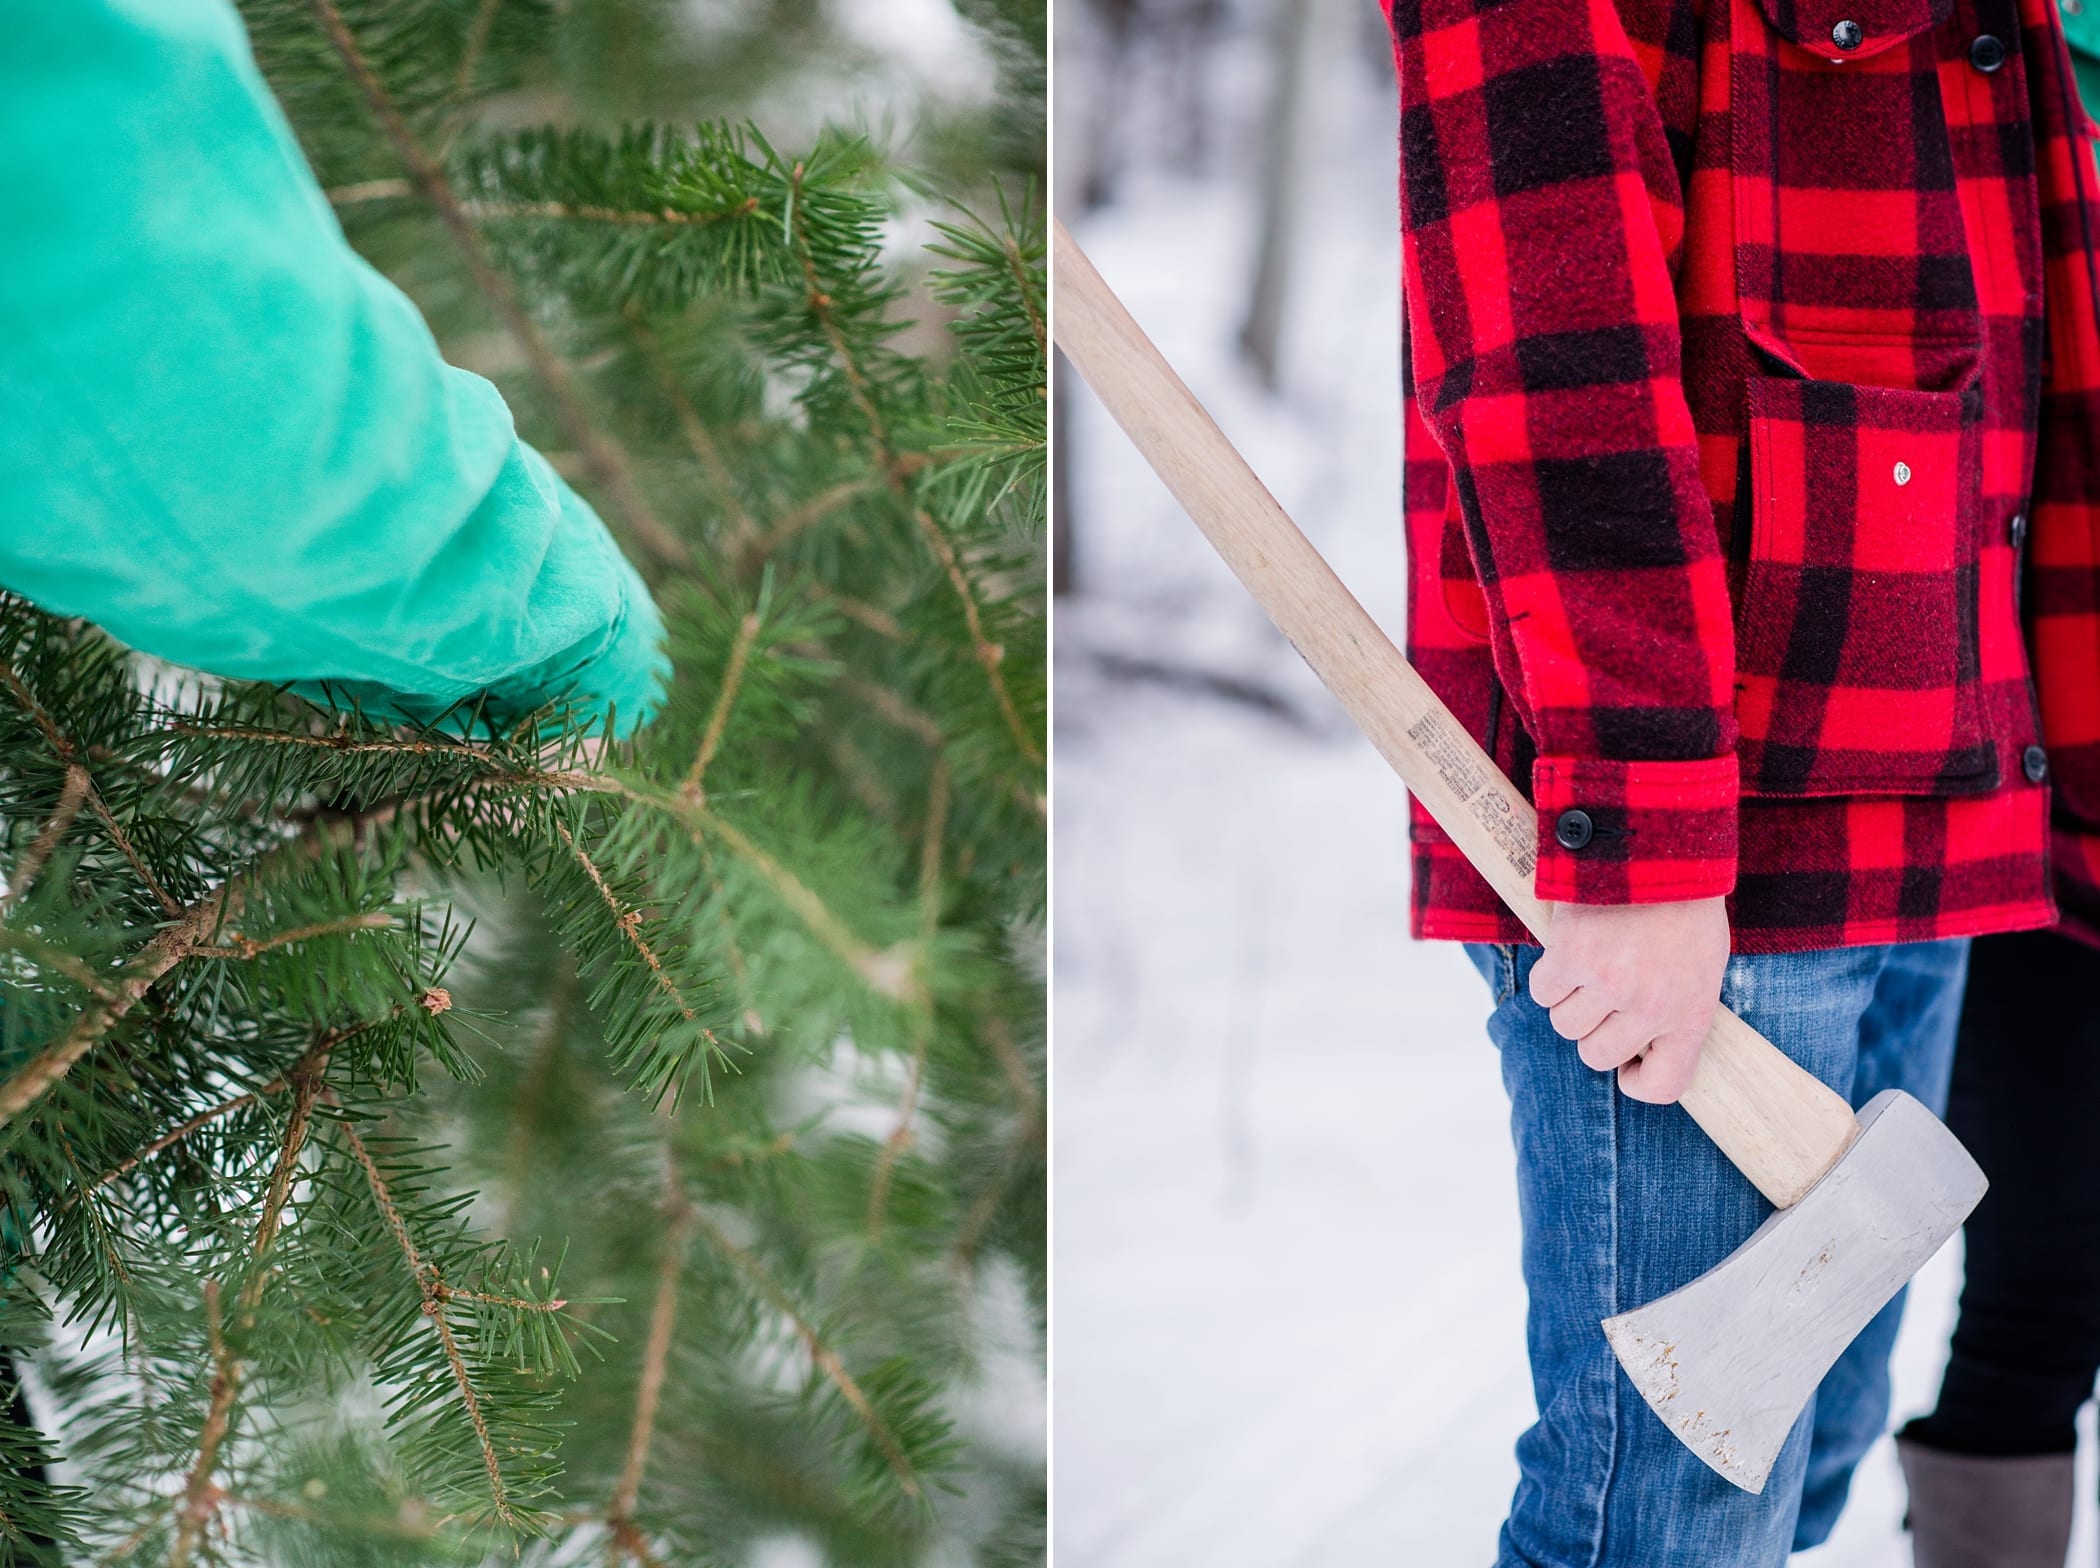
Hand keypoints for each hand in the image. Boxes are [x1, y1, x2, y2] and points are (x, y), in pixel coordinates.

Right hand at [1527, 897, 1730, 1104]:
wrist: (1659, 846)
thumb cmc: (1685, 907)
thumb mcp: (1702, 966)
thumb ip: (1677, 1010)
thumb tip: (1642, 1050)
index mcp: (1692, 1013)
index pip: (1663, 1087)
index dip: (1637, 1081)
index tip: (1628, 1061)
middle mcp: (1651, 1007)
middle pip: (1596, 1056)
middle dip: (1594, 1031)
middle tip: (1602, 997)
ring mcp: (1609, 983)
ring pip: (1565, 1024)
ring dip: (1569, 1000)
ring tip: (1589, 966)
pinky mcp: (1572, 957)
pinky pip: (1544, 991)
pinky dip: (1550, 976)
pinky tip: (1569, 951)